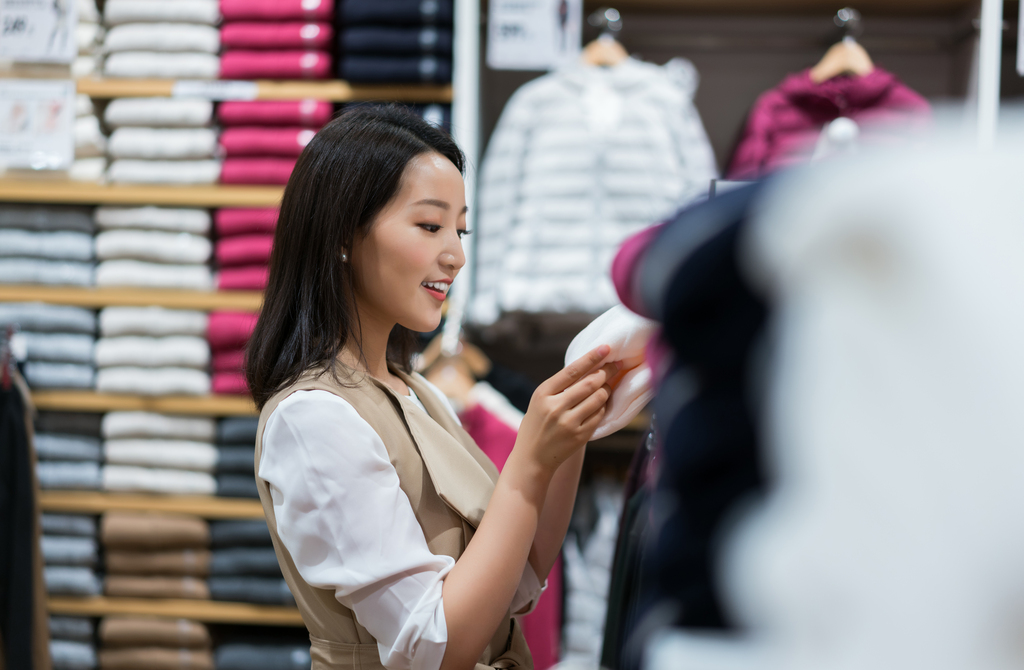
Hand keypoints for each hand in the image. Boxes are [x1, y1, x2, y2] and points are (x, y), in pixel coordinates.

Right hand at [514, 345, 618, 473]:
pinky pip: (599, 415)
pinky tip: (601, 404)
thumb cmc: (537, 424)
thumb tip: (588, 366)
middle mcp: (555, 407)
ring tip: (607, 386)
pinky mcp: (579, 437)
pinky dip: (603, 406)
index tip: (606, 348)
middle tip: (615, 365)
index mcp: (543, 393)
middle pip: (590, 383)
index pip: (572, 371)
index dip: (591, 358)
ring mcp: (568, 423)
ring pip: (598, 398)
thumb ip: (559, 386)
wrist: (532, 457)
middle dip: (606, 372)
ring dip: (607, 389)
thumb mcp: (539, 401)